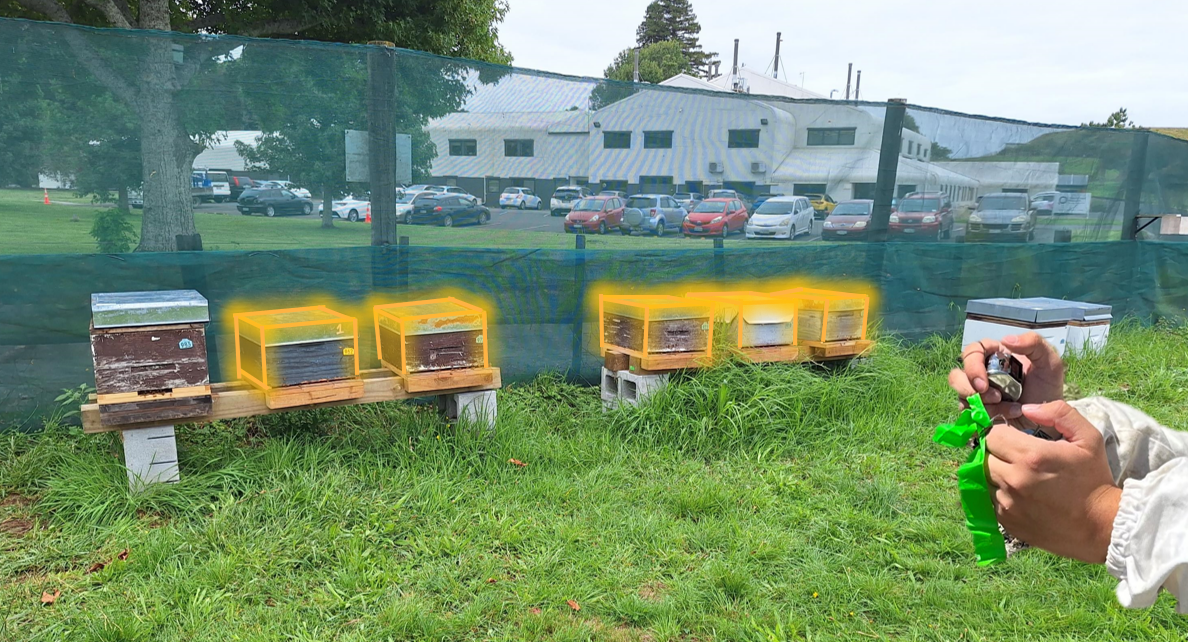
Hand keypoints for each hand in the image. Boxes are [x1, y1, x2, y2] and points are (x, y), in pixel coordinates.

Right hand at [948, 332, 1064, 419]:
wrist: (1051, 417)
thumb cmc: (1048, 387)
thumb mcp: (1049, 361)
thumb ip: (1033, 343)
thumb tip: (1006, 339)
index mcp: (995, 356)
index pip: (972, 351)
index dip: (972, 365)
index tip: (983, 382)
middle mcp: (982, 372)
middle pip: (957, 375)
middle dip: (968, 387)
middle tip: (991, 396)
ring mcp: (978, 392)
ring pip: (960, 394)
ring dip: (979, 402)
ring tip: (1003, 405)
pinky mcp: (977, 410)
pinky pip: (969, 413)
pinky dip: (986, 415)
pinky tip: (1006, 415)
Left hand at [985, 401, 1120, 563]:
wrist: (1100, 526)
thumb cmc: (1094, 479)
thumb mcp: (1088, 438)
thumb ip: (1059, 413)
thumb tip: (1027, 409)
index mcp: (1031, 456)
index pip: (992, 434)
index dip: (1001, 432)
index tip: (1013, 437)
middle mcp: (1014, 480)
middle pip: (982, 456)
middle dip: (995, 452)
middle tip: (1015, 456)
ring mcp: (1007, 503)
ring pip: (981, 478)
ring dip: (993, 473)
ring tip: (1016, 474)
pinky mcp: (1006, 521)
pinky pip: (987, 499)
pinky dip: (996, 493)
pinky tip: (1017, 492)